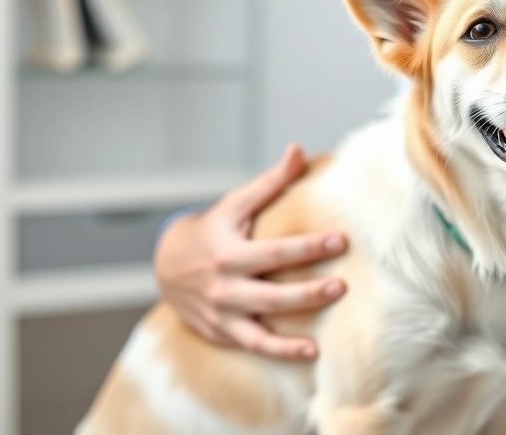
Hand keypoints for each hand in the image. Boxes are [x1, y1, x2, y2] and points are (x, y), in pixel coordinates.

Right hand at [154, 145, 347, 359]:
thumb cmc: (211, 230)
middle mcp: (223, 287)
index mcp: (229, 253)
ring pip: (259, 330)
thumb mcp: (235, 204)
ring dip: (291, 339)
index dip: (308, 246)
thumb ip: (270, 182)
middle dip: (307, 293)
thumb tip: (298, 150)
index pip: (274, 251)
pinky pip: (253, 346)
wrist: (165, 266)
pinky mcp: (221, 333)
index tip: (340, 240)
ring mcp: (221, 315)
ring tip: (321, 339)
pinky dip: (280, 353)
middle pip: (270, 295)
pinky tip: (310, 354)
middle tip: (341, 286)